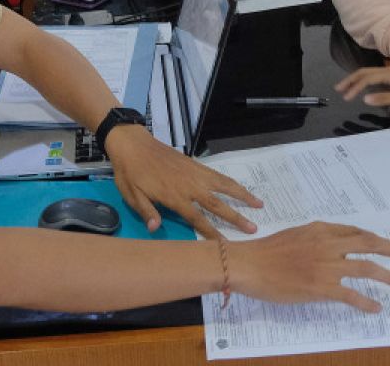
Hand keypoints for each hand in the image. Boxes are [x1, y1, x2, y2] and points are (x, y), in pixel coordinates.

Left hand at [105, 125, 262, 237]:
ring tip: (259, 204)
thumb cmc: (129, 172)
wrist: (133, 143)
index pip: (197, 218)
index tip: (226, 246)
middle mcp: (189, 185)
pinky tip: (240, 188)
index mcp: (173, 196)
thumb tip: (156, 229)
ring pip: (224, 186)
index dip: (211, 233)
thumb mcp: (131, 194)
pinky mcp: (195, 164)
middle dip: (235, 217)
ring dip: (242, 195)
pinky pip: (218, 175)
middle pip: (217, 204)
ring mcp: (195, 173)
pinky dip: (232, 182)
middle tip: (253, 228)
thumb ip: (146, 211)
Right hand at [230, 222, 389, 311]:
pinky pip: (351, 295)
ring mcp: (326, 266)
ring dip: (386, 275)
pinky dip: (366, 302)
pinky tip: (375, 308)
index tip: (387, 244)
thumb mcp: (296, 234)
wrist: (250, 264)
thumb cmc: (268, 251)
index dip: (374, 238)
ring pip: (366, 268)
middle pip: (369, 243)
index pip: (356, 232)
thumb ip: (317, 238)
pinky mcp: (321, 287)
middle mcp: (328, 244)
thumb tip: (332, 245)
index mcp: (321, 229)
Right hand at [335, 65, 389, 113]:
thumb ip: (383, 98)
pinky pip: (374, 77)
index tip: (345, 98)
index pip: (366, 79)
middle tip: (338, 89)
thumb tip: (364, 99)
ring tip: (346, 88)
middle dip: (350, 80)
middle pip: (365, 72)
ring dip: (357, 80)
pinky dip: (365, 81)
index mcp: (389, 74)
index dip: (354, 88)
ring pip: (369, 74)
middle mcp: (388, 71)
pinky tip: (363, 88)